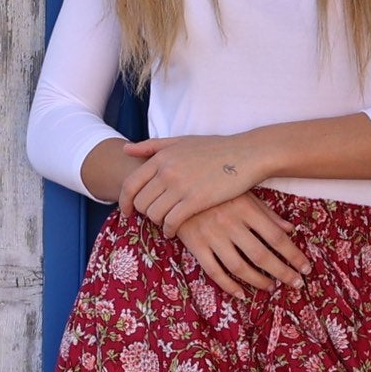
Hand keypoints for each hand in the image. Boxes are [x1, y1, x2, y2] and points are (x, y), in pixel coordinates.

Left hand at [118, 133, 263, 236]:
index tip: (127, 212)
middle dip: (144, 213)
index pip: (130, 184)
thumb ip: (153, 146)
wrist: (246, 154)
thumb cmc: (216, 148)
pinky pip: (171, 222)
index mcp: (161, 156)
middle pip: (140, 202)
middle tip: (154, 217)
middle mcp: (167, 171)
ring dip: (157, 222)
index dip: (124, 201)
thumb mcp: (182, 141)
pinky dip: (169, 230)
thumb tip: (126, 149)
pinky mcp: (196, 201)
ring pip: (154, 214)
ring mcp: (181, 186)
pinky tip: (174, 231)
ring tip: (166, 222)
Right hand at [170, 193, 312, 300]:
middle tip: (296, 284)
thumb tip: (290, 229)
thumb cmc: (215, 188)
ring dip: (258, 281)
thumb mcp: (243, 193)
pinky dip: (229, 286)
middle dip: (282, 273)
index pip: (276, 237)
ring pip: (239, 267)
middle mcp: (230, 223)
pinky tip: (241, 294)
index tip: (305, 268)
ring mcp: (211, 236)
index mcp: (245, 208)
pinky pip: (214, 271)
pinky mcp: (195, 245)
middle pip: (262, 255)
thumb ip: (266, 212)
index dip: (293, 255)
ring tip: (271, 288)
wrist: (175, 184)